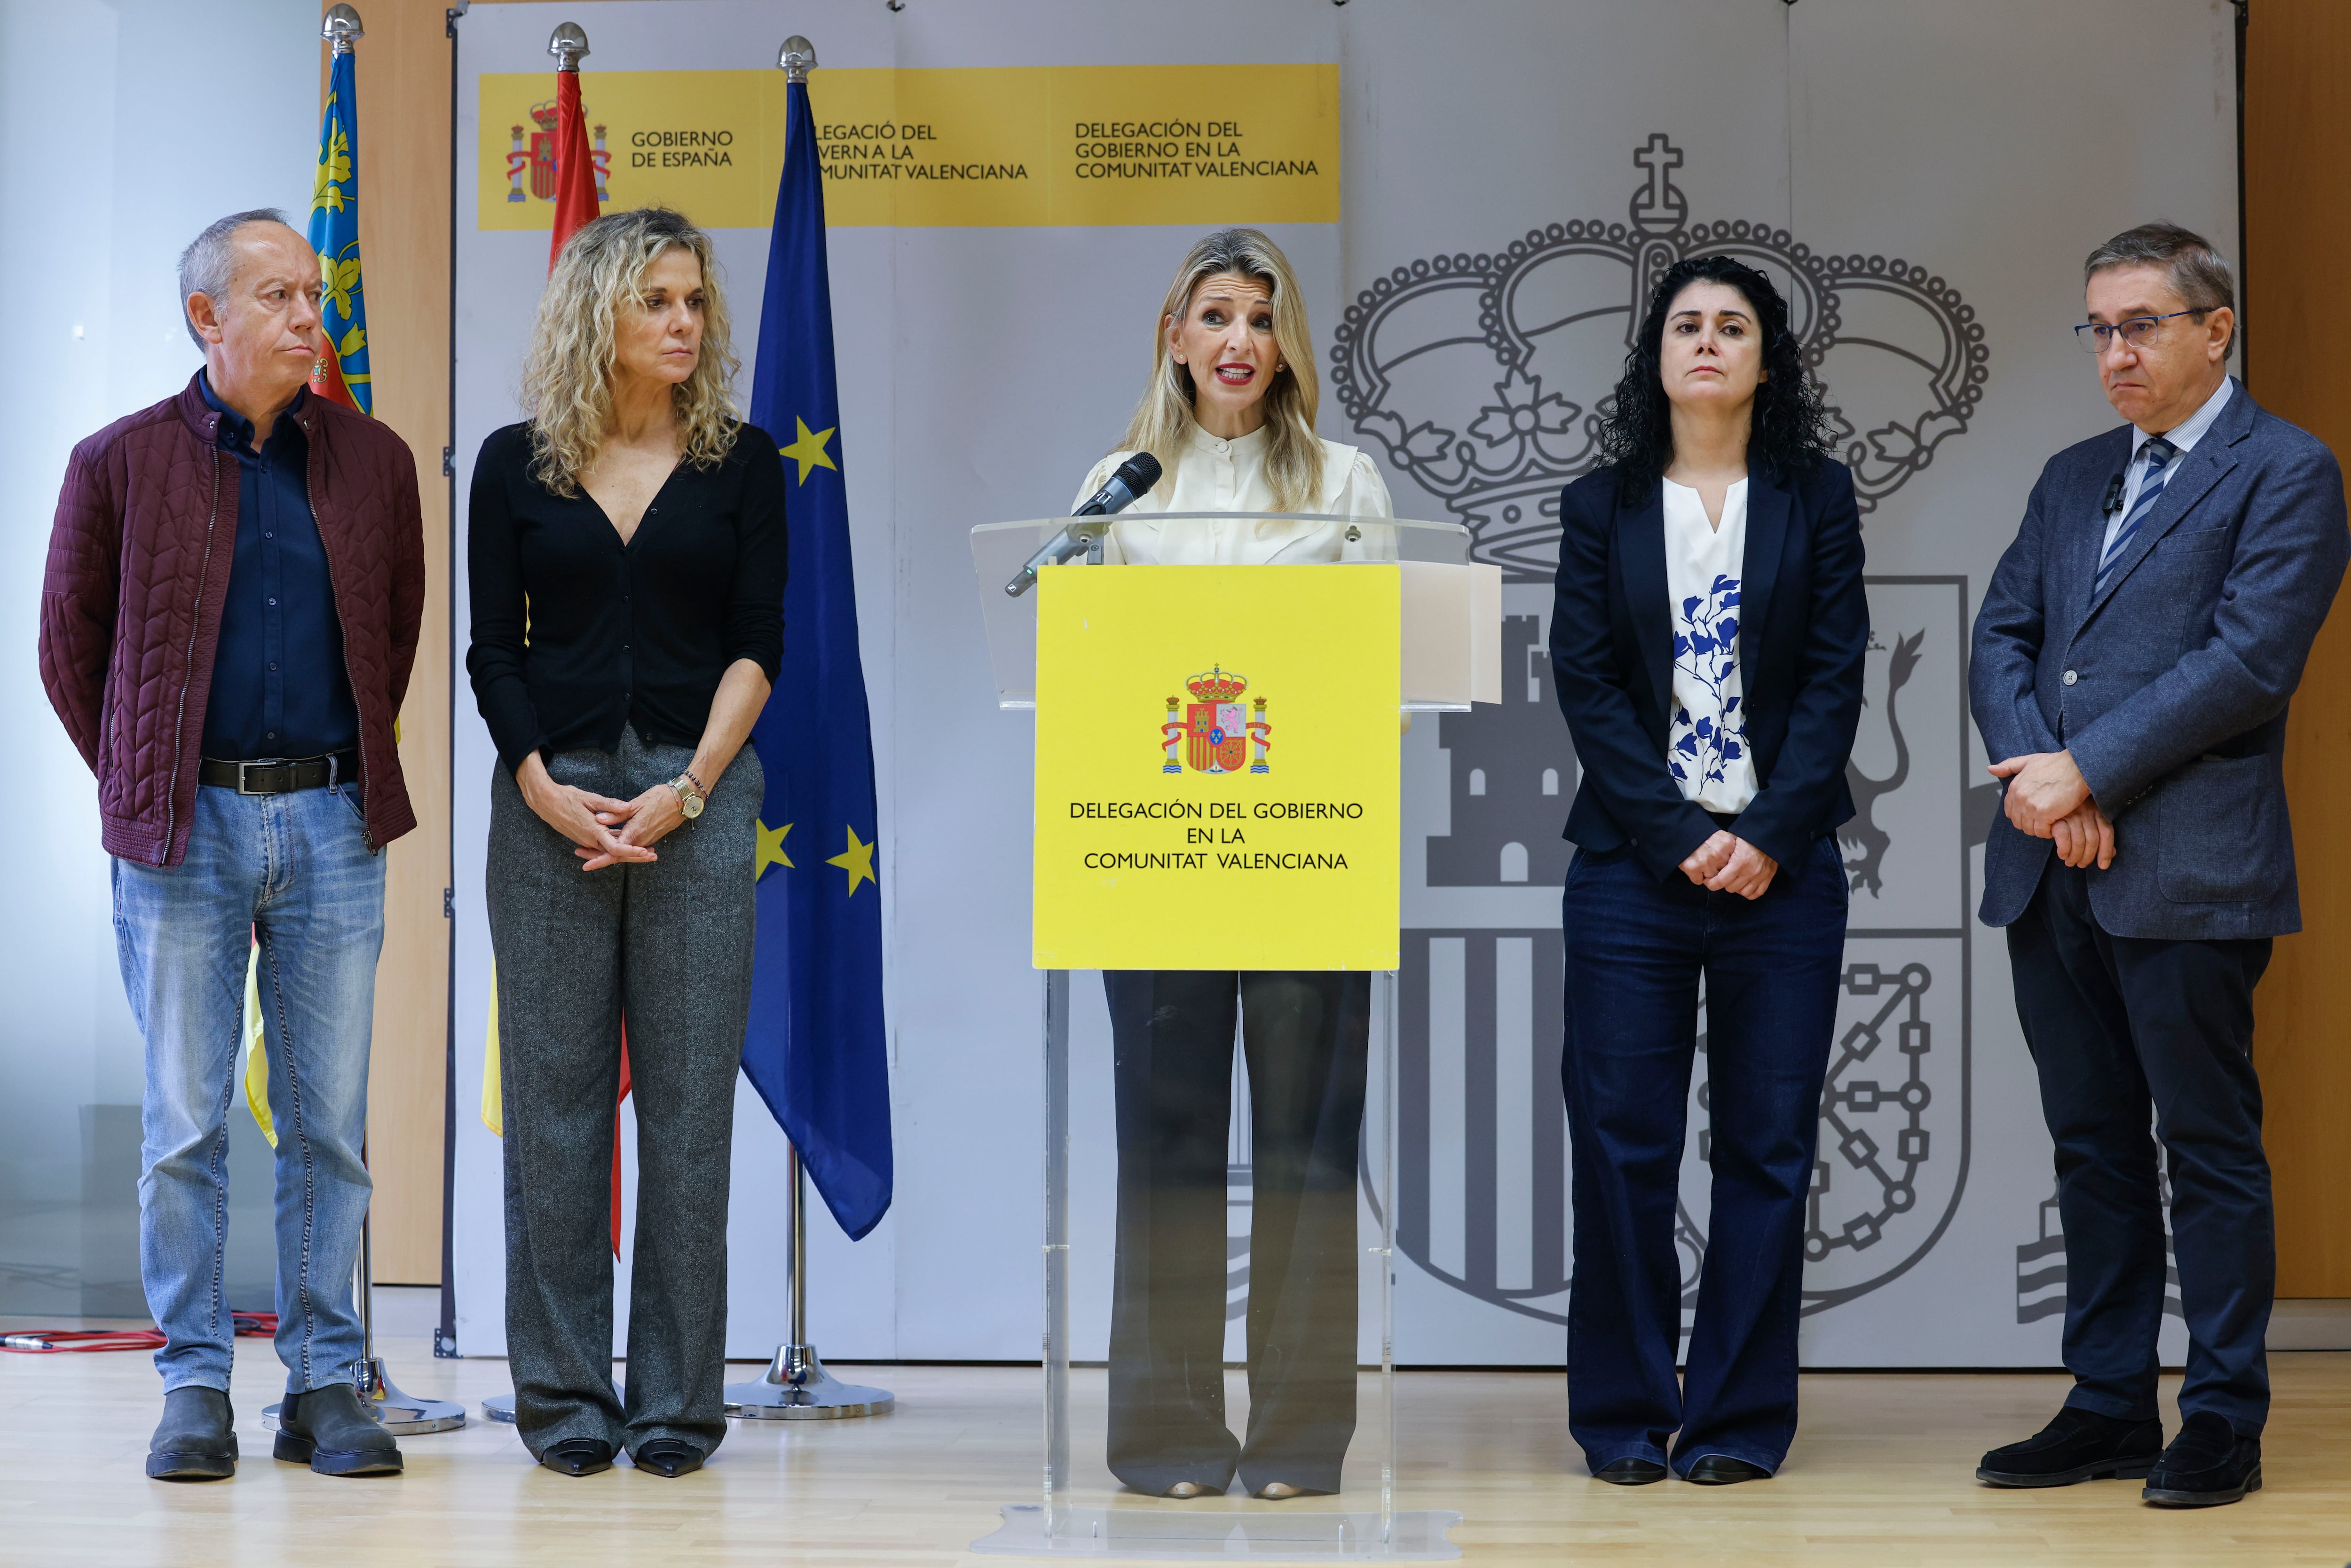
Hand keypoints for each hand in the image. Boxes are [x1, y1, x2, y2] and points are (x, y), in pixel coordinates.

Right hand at [518, 752, 656, 871]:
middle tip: (654, 855)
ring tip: (646, 851)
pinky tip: (628, 844)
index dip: (632, 851)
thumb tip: (627, 807)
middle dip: (635, 855)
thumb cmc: (567, 797)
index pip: (615, 848)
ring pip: (609, 850)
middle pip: (616, 853)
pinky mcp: (583, 838)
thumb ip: (610, 805)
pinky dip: (615, 846)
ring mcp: (586, 840)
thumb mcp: (590, 798)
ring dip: (627, 852)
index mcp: (593, 831)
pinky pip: (602, 845)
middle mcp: (589, 839)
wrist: (546, 802)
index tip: (646, 852)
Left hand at [577, 782, 687, 869]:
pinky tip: (608, 841)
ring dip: (607, 851)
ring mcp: (645, 840)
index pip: (614, 852)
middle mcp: (640, 841)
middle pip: (617, 856)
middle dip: (598, 857)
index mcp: (635, 833)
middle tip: (580, 855)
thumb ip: (617, 814)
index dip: (598, 859)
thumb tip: (599, 819)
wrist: (681, 800)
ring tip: (588, 849)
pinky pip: (630, 846)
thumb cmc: (659, 798)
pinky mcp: (648, 837)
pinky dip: (618, 846)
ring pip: (623, 852)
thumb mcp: (636, 804)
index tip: (586, 865)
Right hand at [1680, 830, 1735, 886]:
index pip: (1733, 863)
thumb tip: (1734, 864)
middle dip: (1716, 869)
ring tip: (1699, 863)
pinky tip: (1693, 866)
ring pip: (1711, 878)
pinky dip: (1694, 876)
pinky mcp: (1693, 868)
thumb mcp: (1719, 836)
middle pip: (1722, 872)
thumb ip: (1728, 848)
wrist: (1680, 830)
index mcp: (1727, 845)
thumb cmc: (1700, 834)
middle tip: (1708, 861)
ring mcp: (1706, 862)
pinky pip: (1698, 881)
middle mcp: (1718, 854)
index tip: (1719, 860)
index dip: (1725, 863)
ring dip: (1705, 873)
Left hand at [1703, 835, 1778, 899]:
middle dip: (1724, 884)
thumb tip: (1711, 860)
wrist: (1769, 835)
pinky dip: (1750, 892)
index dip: (1711, 883)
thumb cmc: (1748, 837)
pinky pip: (1757, 893)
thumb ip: (1722, 851)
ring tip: (1734, 881)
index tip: (1708, 881)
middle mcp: (1750, 871)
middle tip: (1722, 877)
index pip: (1721, 881)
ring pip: (1743, 893)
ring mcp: (1760, 876)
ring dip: (1737, 889)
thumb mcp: (1732, 839)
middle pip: (1731, 888)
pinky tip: (1744, 886)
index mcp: (1739, 862)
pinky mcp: (1768, 877)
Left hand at [1989, 750, 2090, 836]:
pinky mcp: (2044, 814)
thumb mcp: (2030, 760)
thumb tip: (1990, 769)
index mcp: (2014, 786)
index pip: (2010, 811)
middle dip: (2030, 823)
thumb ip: (2010, 766)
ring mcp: (2030, 806)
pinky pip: (2041, 832)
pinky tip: (2055, 825)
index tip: (2034, 813)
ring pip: (2029, 829)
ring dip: (2039, 829)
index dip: (2021, 814)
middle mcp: (2019, 797)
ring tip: (2050, 823)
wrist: (2077, 767)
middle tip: (2043, 820)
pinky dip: (2048, 832)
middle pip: (2018, 822)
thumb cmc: (2057, 764)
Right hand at [2050, 801, 2115, 869]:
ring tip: (2070, 862)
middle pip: (2093, 840)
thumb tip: (2113, 854)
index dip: (2106, 852)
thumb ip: (2100, 836)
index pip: (2106, 833)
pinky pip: (2064, 837)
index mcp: (2097, 811)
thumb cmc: (2071, 812)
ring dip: (2075, 857)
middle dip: (2088, 857)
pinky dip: (2064, 850)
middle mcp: (2087, 812)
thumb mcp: (2089, 820)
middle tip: (2081, 865)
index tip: (2103, 865)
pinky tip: (2062, 855)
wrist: (2049, 797)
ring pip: (2079, 841)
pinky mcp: (2056, 818)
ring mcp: (2072, 814)